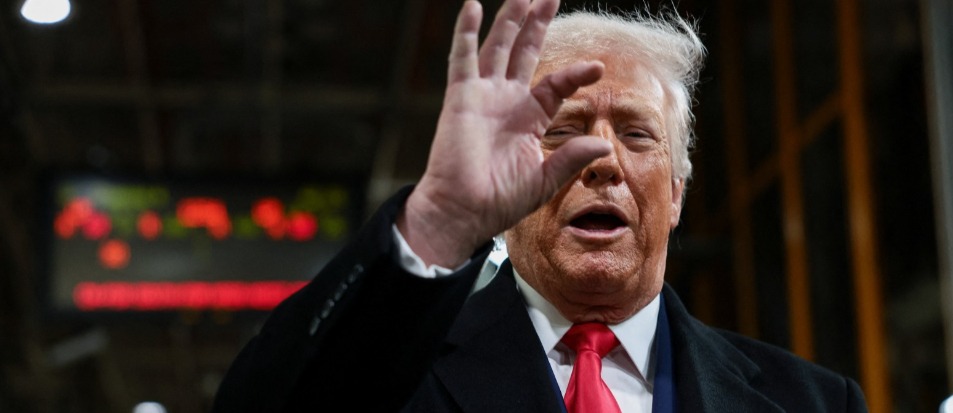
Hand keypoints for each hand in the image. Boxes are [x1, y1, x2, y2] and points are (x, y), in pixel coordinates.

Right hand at [397, 0, 610, 267]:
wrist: (463, 211)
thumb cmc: (499, 202)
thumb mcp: (543, 180)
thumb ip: (570, 158)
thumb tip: (603, 144)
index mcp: (528, 120)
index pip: (556, 85)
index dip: (575, 74)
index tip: (597, 68)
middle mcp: (506, 102)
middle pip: (525, 53)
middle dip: (537, 24)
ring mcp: (483, 96)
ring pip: (499, 47)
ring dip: (510, 20)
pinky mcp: (461, 97)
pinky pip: (463, 58)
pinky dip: (467, 32)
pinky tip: (473, 7)